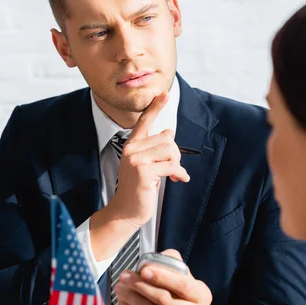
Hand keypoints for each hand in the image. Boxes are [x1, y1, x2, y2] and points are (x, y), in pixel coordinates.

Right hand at [109, 93, 189, 228]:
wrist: (126, 211)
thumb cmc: (138, 188)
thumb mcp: (147, 164)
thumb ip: (155, 148)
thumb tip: (168, 131)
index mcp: (132, 145)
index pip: (144, 121)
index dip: (156, 107)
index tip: (164, 93)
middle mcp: (132, 149)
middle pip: (167, 139)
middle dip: (176, 154)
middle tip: (174, 168)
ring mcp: (136, 160)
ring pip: (170, 151)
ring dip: (177, 164)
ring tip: (173, 175)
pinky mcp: (143, 172)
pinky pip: (172, 166)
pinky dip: (179, 174)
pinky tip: (179, 180)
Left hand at [115, 250, 218, 304]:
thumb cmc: (184, 299)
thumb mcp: (188, 281)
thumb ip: (173, 265)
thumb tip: (152, 258)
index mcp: (201, 296)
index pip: (181, 284)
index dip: (161, 276)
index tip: (143, 269)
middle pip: (162, 298)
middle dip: (140, 285)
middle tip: (124, 276)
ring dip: (131, 297)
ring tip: (119, 287)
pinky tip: (122, 301)